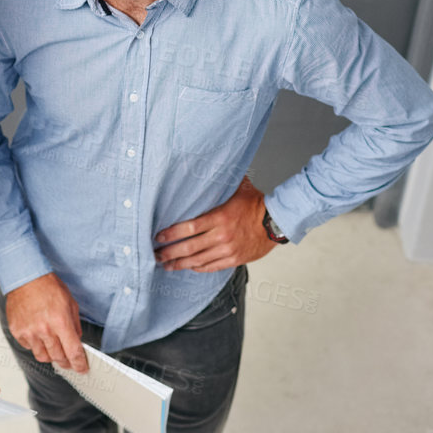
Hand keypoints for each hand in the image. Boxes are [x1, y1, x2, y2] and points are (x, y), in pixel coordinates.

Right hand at [5, 272, 87, 372]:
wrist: (25, 278)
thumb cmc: (48, 287)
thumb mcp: (70, 303)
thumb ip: (74, 325)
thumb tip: (77, 342)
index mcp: (60, 322)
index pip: (73, 351)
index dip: (79, 364)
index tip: (82, 369)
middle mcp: (44, 329)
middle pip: (58, 358)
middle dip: (66, 362)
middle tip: (69, 361)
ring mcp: (29, 332)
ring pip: (42, 356)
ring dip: (50, 355)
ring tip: (53, 346)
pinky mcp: (17, 332)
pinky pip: (29, 347)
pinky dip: (36, 345)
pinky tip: (38, 334)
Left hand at [154, 176, 278, 271]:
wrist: (277, 222)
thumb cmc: (256, 204)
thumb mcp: (238, 188)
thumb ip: (220, 182)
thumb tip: (206, 165)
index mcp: (219, 217)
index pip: (188, 227)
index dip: (170, 234)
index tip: (158, 237)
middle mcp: (221, 236)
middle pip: (188, 247)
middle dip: (169, 252)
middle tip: (155, 254)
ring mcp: (227, 250)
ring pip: (197, 260)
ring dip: (179, 263)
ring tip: (166, 265)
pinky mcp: (234, 259)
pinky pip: (211, 267)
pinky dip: (197, 267)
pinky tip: (188, 266)